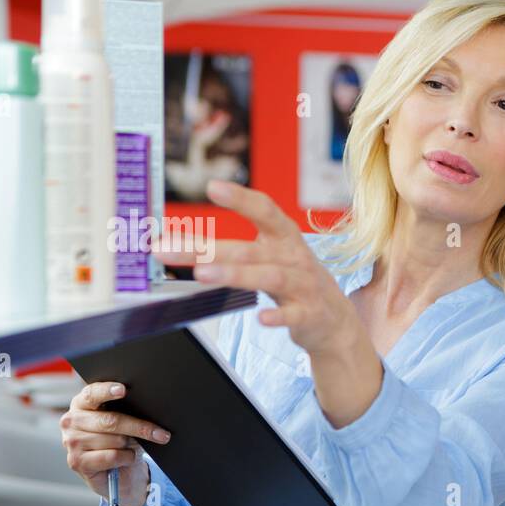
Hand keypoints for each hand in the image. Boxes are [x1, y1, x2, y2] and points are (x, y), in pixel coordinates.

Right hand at [60, 381, 167, 505]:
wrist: (117, 471)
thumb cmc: (120, 440)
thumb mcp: (124, 421)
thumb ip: (126, 410)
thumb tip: (148, 407)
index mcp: (81, 404)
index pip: (92, 394)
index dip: (107, 391)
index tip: (123, 390)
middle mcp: (71, 421)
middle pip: (111, 420)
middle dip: (140, 428)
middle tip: (162, 434)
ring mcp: (71, 442)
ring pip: (115, 440)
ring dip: (131, 446)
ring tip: (129, 448)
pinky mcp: (77, 462)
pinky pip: (113, 456)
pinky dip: (126, 458)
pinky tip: (125, 458)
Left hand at [158, 179, 384, 427]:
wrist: (334, 319)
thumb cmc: (293, 281)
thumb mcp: (270, 258)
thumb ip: (229, 250)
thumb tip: (176, 243)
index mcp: (284, 237)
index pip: (265, 210)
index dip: (241, 198)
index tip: (212, 186)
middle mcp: (294, 257)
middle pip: (251, 249)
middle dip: (210, 249)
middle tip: (170, 249)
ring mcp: (305, 285)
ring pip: (270, 277)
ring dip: (236, 274)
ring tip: (202, 275)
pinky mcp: (311, 314)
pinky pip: (294, 314)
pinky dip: (278, 317)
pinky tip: (261, 319)